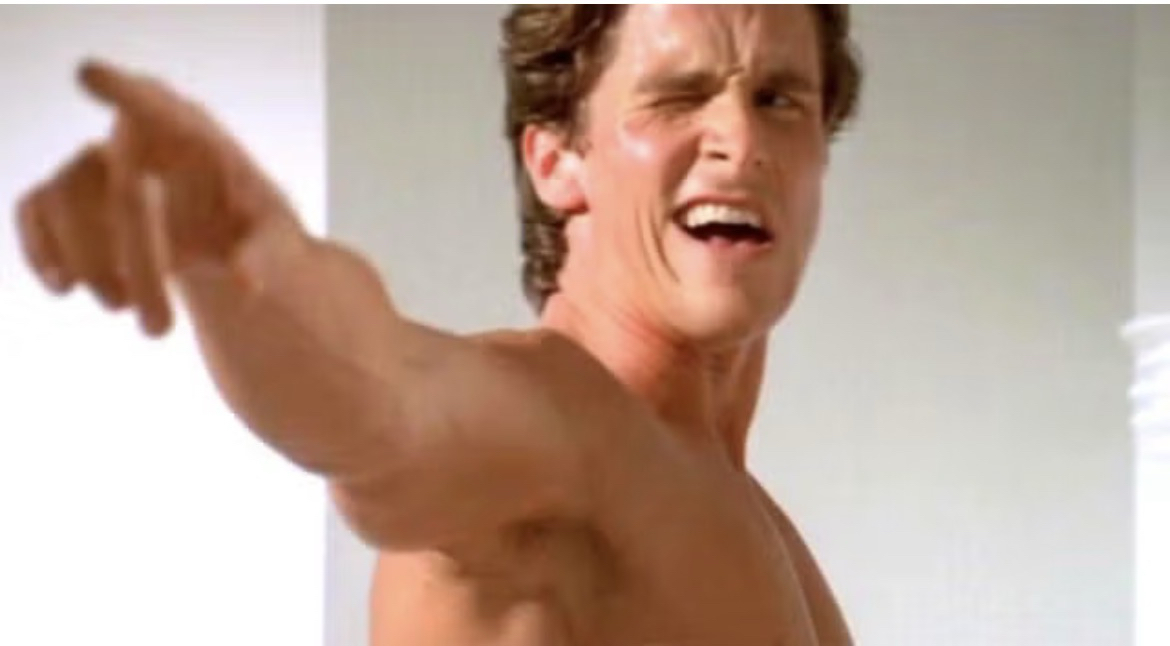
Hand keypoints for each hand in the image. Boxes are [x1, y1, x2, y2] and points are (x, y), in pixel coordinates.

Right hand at [14, 59, 293, 336]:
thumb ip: (265, 254)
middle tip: (159, 330)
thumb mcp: (277, 238)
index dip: (122, 90)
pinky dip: (40, 246)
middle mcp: (140, 139)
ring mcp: (100, 163)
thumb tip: (248, 285)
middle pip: (122, 188)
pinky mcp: (70, 195)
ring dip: (92, 263)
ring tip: (122, 309)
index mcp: (195, 135)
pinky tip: (63, 286)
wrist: (231, 242)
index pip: (157, 102)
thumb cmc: (256, 226)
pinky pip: (35, 207)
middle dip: (139, 265)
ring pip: (69, 196)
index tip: (87, 74)